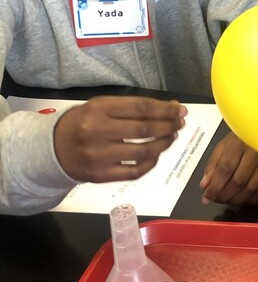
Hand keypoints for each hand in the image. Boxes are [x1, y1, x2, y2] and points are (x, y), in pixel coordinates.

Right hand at [53, 96, 186, 183]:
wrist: (54, 149)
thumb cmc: (83, 122)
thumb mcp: (101, 106)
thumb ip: (133, 107)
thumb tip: (170, 107)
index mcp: (99, 109)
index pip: (141, 108)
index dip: (165, 109)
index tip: (180, 109)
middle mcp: (98, 132)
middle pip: (145, 129)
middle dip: (168, 126)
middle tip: (179, 123)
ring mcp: (100, 156)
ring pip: (143, 152)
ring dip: (163, 144)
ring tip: (170, 137)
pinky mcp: (102, 176)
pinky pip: (135, 171)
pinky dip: (151, 163)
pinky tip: (156, 154)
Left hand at [200, 130, 257, 204]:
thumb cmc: (244, 137)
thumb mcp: (225, 145)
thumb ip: (213, 165)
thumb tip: (205, 186)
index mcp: (240, 143)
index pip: (225, 170)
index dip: (215, 187)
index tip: (207, 197)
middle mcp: (256, 153)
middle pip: (238, 181)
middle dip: (224, 195)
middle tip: (217, 200)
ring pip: (251, 189)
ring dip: (237, 200)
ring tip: (228, 200)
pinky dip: (253, 200)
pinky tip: (245, 199)